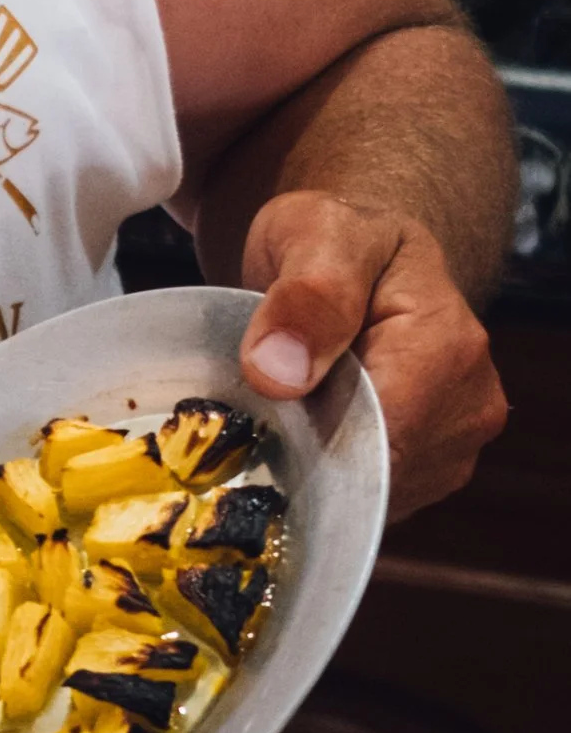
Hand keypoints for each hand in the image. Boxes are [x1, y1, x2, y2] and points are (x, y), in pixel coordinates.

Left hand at [238, 192, 505, 520]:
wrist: (355, 258)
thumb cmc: (335, 240)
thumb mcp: (312, 236)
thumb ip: (305, 297)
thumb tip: (279, 373)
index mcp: (447, 348)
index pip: (374, 441)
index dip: (310, 439)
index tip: (264, 412)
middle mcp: (468, 406)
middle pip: (372, 475)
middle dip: (311, 454)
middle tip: (265, 406)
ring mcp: (454, 445)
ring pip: (368, 494)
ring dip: (319, 467)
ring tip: (292, 410)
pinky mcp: (430, 470)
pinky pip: (369, 497)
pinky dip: (331, 477)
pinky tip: (311, 433)